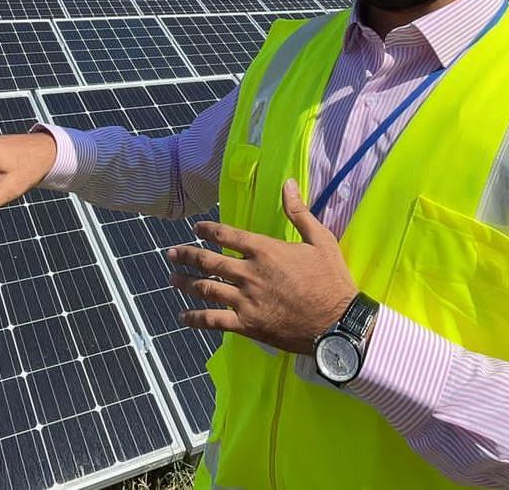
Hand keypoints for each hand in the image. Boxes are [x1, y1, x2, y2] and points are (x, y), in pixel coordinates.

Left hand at [167, 178, 356, 354]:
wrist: (338, 322)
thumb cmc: (331, 279)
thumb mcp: (321, 239)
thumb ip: (299, 212)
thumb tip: (288, 183)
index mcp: (265, 250)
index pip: (228, 235)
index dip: (208, 230)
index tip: (196, 229)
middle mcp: (249, 273)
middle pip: (209, 262)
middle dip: (187, 255)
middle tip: (170, 253)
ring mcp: (245, 300)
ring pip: (206, 289)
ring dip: (185, 283)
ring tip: (172, 279)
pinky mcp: (247, 325)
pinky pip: (213, 321)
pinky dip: (195, 319)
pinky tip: (183, 316)